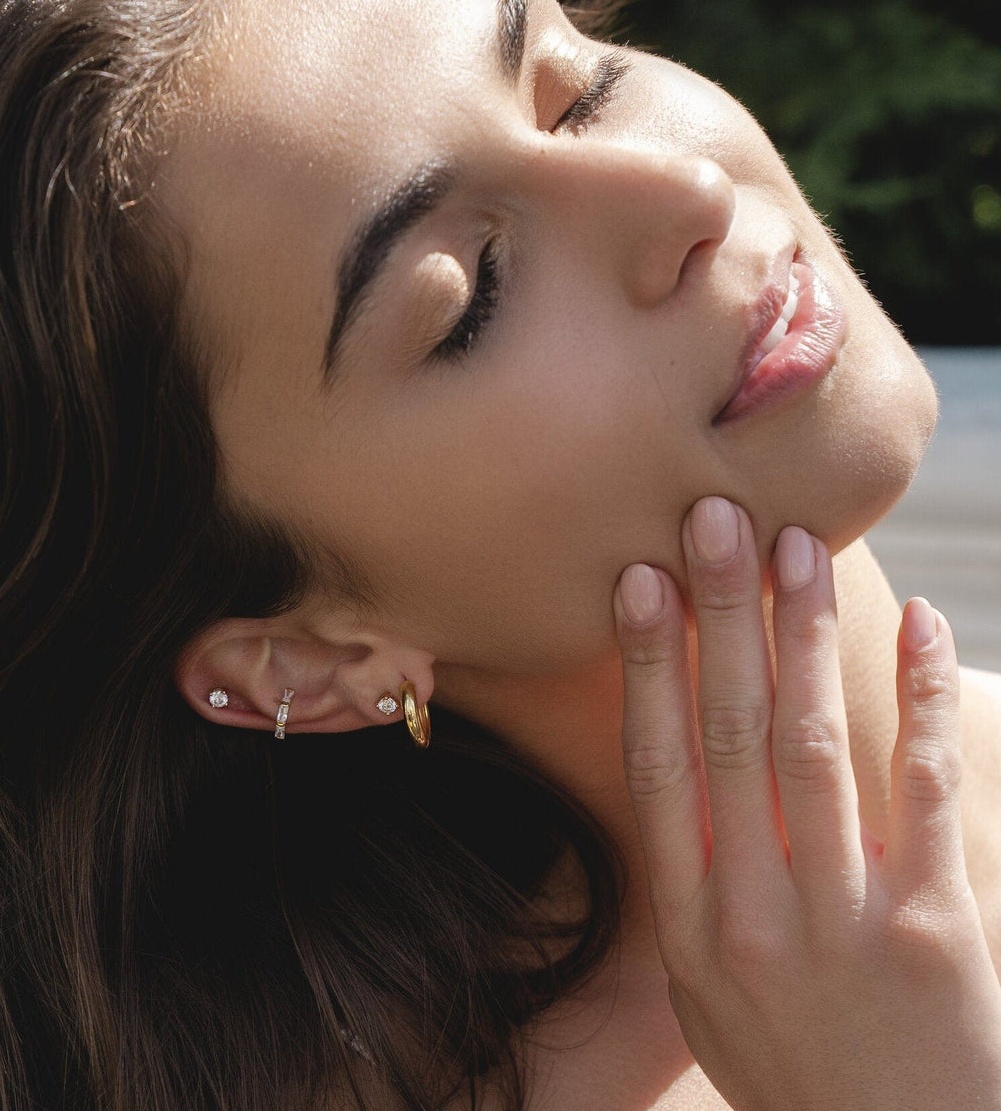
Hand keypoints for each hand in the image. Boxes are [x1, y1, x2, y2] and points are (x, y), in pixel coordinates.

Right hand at [614, 496, 1000, 1110]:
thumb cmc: (790, 1068)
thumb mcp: (703, 994)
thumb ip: (690, 886)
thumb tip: (679, 774)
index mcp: (689, 924)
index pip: (658, 768)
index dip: (648, 667)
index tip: (639, 582)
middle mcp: (753, 915)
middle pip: (730, 737)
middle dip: (721, 619)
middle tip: (713, 520)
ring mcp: (844, 923)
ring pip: (814, 750)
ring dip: (802, 640)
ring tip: (791, 552)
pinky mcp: (936, 933)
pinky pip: (927, 796)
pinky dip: (919, 702)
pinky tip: (921, 625)